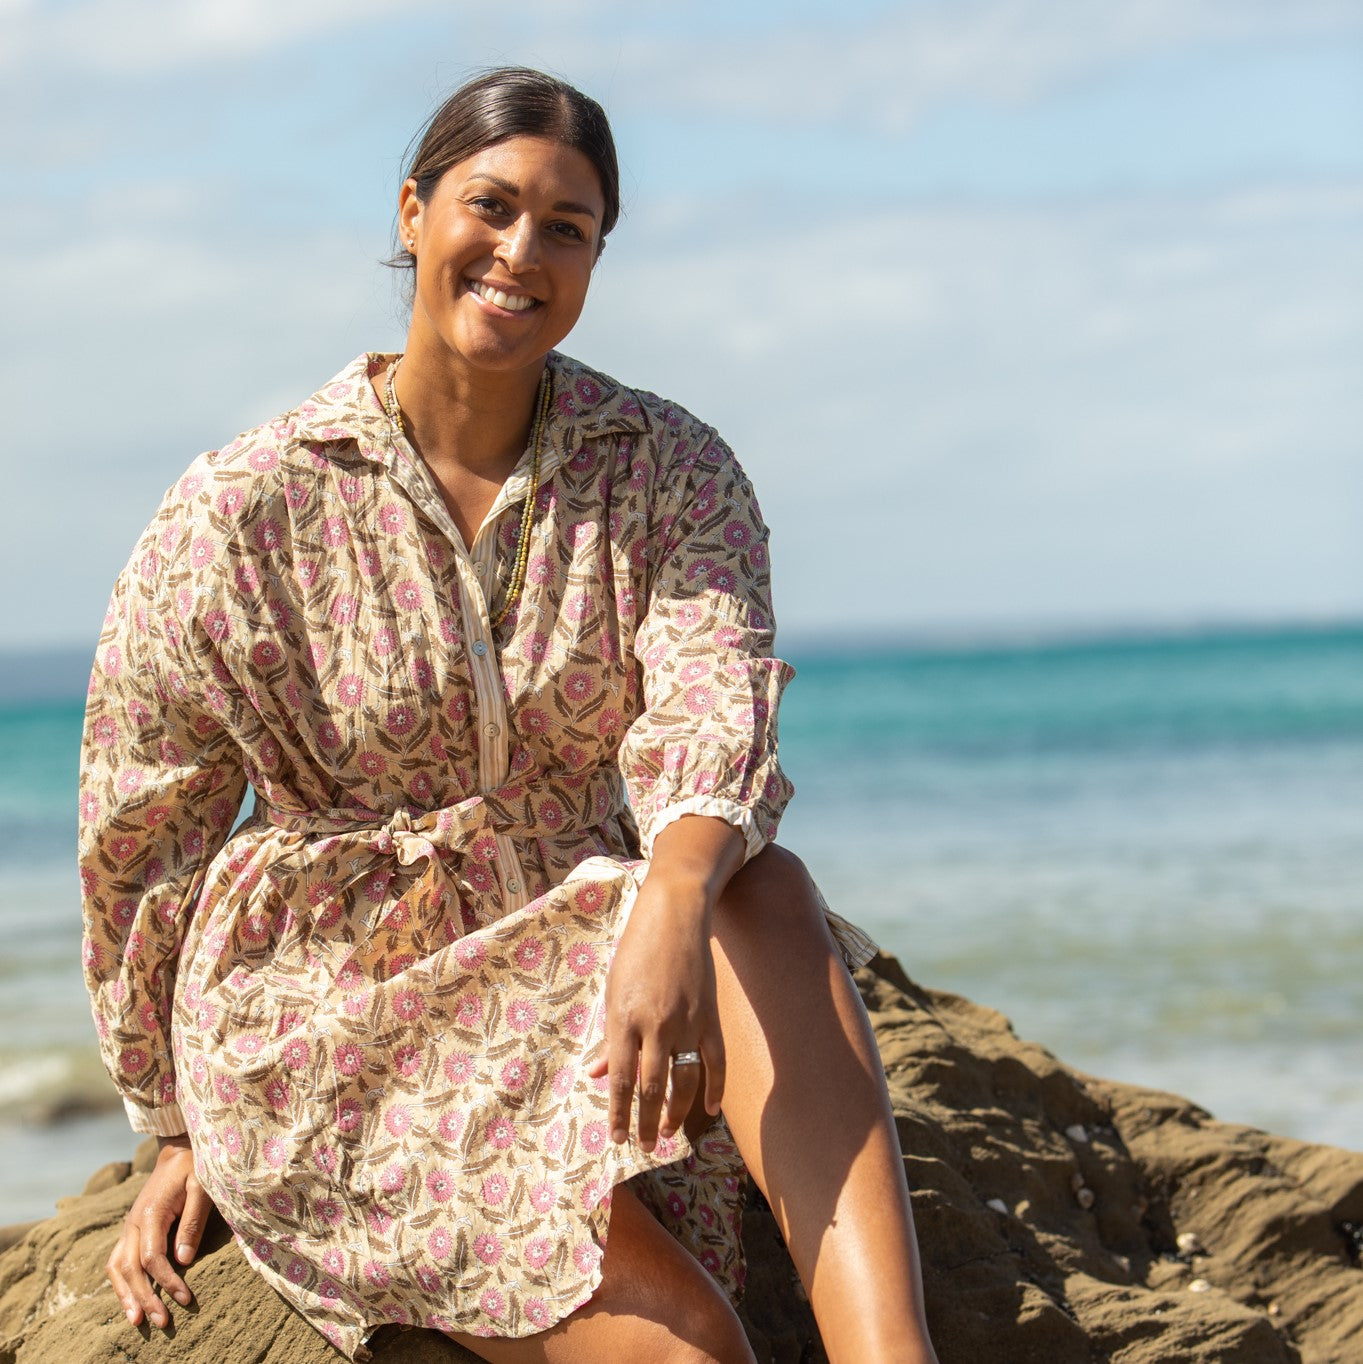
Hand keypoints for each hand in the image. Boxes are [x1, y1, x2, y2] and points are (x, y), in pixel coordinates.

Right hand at [107, 1133, 213, 1329]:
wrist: (179, 1149)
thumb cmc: (195, 1166)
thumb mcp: (201, 1187)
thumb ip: (193, 1222)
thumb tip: (183, 1260)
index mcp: (150, 1214)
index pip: (153, 1258)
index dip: (167, 1281)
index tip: (185, 1299)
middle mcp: (133, 1223)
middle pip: (130, 1269)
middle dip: (144, 1298)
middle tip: (160, 1322)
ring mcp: (129, 1227)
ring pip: (117, 1268)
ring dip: (125, 1295)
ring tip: (136, 1321)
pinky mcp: (131, 1229)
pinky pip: (118, 1261)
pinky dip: (122, 1283)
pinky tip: (130, 1300)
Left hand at [585, 867, 725, 1152]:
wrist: (675, 916)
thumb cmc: (636, 950)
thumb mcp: (613, 989)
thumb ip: (610, 1035)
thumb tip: (598, 1072)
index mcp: (624, 1018)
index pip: (620, 1078)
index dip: (618, 1112)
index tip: (615, 1138)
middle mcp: (655, 1025)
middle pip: (650, 1087)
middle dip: (644, 1121)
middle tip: (640, 1144)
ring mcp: (686, 1022)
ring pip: (682, 1081)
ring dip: (674, 1112)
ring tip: (665, 1133)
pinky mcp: (709, 1016)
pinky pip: (715, 1061)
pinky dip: (715, 1089)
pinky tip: (709, 1110)